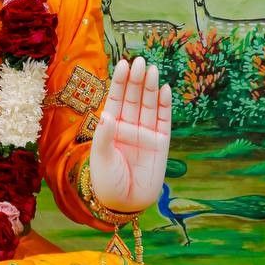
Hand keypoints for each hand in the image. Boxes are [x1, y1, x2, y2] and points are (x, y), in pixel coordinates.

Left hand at [89, 55, 170, 213]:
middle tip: (139, 61)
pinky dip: (164, 106)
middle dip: (136, 80)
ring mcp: (145, 134)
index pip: (116, 98)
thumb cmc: (107, 181)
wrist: (124, 203)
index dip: (119, 81)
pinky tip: (164, 90)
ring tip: (151, 69)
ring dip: (150, 88)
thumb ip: (103, 136)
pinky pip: (163, 121)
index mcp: (112, 126)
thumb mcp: (100, 158)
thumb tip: (107, 115)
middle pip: (133, 97)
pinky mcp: (160, 144)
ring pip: (148, 105)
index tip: (122, 64)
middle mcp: (129, 126)